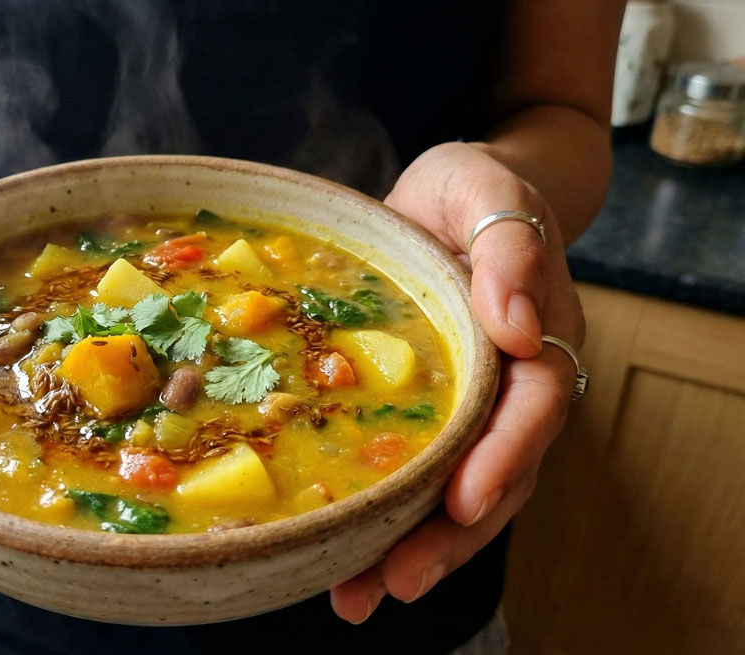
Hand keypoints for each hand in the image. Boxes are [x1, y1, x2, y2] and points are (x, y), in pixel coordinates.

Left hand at [329, 142, 585, 621]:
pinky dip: (382, 520)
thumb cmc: (470, 189)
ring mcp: (469, 409)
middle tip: (395, 581)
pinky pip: (413, 475)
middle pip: (496, 478)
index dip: (503, 458)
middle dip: (449, 536)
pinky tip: (338, 559)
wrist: (444, 197)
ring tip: (357, 597)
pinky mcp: (426, 417)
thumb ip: (511, 248)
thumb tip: (520, 324)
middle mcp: (509, 388)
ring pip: (454, 495)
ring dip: (411, 549)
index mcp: (540, 338)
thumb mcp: (487, 190)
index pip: (533, 410)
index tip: (465, 499)